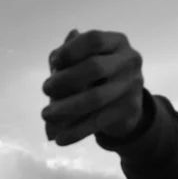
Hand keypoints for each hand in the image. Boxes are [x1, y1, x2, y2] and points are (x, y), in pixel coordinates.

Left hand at [41, 29, 144, 145]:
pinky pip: (99, 121)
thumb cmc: (100, 75)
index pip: (94, 40)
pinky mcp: (129, 110)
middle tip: (46, 89)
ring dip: (66, 108)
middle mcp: (129, 61)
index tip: (53, 63)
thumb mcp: (87, 59)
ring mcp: (131, 86)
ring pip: (95, 98)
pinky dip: (77, 131)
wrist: (127, 102)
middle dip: (65, 79)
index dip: (70, 50)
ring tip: (46, 115)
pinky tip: (60, 139)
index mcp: (117, 42)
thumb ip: (69, 56)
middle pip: (94, 68)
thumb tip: (55, 62)